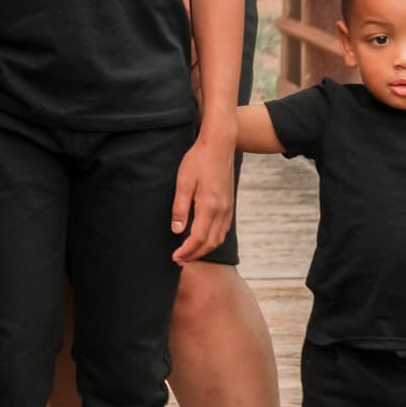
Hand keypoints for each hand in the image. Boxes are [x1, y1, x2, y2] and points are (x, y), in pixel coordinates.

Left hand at [170, 131, 234, 264]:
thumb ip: (180, 208)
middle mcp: (222, 211)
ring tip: (190, 253)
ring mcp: (228, 208)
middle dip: (195, 255)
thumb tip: (177, 230)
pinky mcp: (230, 204)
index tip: (175, 257)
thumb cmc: (198, 160)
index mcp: (209, 206)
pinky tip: (204, 239)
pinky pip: (223, 230)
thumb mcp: (183, 182)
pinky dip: (213, 240)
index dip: (186, 251)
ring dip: (204, 249)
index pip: (197, 239)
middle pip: (209, 243)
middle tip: (180, 260)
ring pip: (218, 238)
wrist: (219, 145)